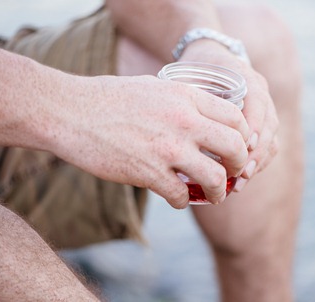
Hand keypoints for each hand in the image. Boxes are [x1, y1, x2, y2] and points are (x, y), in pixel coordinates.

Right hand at [51, 75, 249, 207]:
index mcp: (187, 96)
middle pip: (235, 147)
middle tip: (233, 174)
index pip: (236, 117)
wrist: (70, 111)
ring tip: (214, 196)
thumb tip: (205, 118)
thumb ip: (184, 102)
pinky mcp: (148, 172)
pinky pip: (181, 195)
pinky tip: (177, 199)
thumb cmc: (110, 98)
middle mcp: (184, 121)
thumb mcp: (156, 87)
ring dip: (218, 192)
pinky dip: (183, 201)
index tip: (237, 149)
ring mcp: (167, 148)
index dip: (244, 137)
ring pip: (215, 178)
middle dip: (240, 166)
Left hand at [180, 41, 279, 188]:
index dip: (253, 124)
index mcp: (245, 76)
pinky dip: (258, 162)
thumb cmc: (195, 68)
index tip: (243, 146)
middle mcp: (260, 91)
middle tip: (240, 174)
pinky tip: (243, 178)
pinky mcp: (262, 121)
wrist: (209, 57)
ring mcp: (264, 107)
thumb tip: (181, 128)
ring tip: (239, 183)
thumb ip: (189, 95)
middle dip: (256, 152)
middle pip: (269, 123)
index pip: (258, 100)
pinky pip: (269, 144)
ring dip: (258, 161)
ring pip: (271, 137)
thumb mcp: (190, 76)